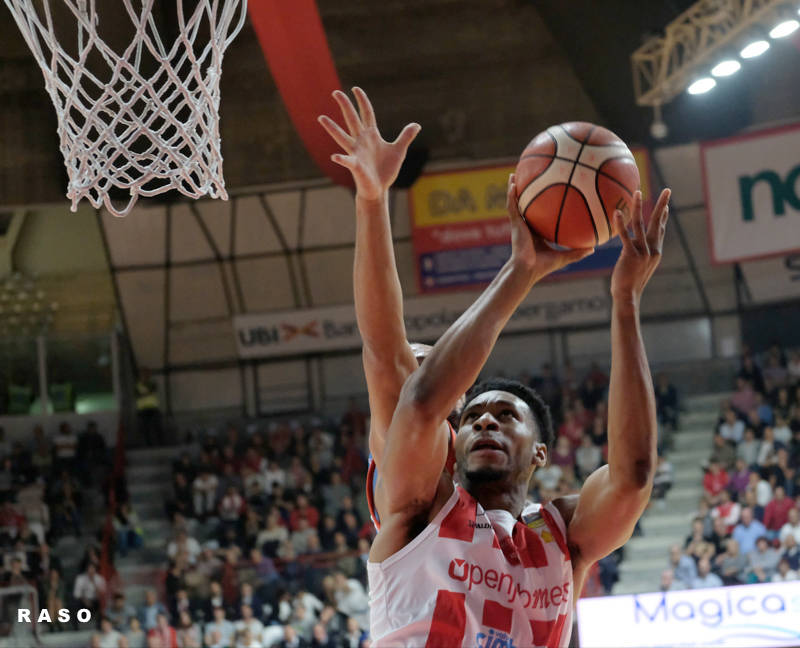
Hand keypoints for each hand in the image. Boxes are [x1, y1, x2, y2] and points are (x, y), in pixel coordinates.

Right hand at [318, 87, 420, 200]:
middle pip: (352, 119)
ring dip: (332, 128)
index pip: (366, 113)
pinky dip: (342, 159)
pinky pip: (348, 161)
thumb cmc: (386, 170)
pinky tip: (335, 156)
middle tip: (336, 92)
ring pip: (342, 137)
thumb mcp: (399, 151)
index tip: (356, 89)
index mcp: (371, 135)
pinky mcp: (356, 166)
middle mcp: (361, 141)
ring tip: (321, 118)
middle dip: (345, 106)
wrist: (379, 189)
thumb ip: (406, 136)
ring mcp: (357, 153)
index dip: (362, 101)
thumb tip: (416, 125)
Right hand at [507, 174, 593, 280]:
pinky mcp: (515, 225)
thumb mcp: (563, 257)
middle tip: (527, 178)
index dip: (540, 206)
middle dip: (525, 193)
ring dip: (513, 189)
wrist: (527, 270)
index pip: (538, 216)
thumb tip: (593, 248)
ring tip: (513, 175)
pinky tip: (512, 184)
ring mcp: (519, 225)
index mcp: (536, 232)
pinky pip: (512, 207)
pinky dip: (511, 196)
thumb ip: (577, 252)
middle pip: (525, 206)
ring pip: (514, 203)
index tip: (545, 194)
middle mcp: (526, 226)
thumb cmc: (542, 267)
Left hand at [610, 188, 670, 303]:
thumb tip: (633, 242)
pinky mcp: (630, 255)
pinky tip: (616, 212)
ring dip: (638, 206)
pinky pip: (624, 235)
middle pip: (658, 222)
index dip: (663, 216)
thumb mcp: (639, 265)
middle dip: (663, 204)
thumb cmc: (630, 281)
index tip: (666, 204)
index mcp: (655, 251)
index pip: (660, 229)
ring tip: (637, 192)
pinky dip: (620, 224)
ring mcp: (642, 252)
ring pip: (640, 224)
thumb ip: (638, 252)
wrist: (627, 295)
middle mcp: (652, 249)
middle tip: (668, 189)